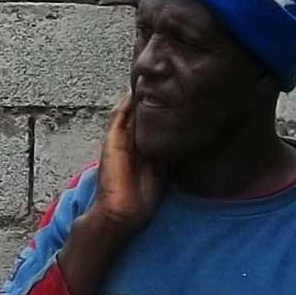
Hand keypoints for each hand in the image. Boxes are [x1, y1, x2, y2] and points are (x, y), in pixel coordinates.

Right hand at [93, 95, 163, 236]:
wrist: (122, 213)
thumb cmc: (141, 200)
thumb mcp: (161, 174)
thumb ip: (167, 158)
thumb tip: (184, 143)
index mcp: (141, 151)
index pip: (151, 125)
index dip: (161, 112)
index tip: (174, 98)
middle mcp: (129, 144)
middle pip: (139, 116)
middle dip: (149, 100)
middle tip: (161, 82)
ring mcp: (119, 141)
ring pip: (128, 112)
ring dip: (136, 98)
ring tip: (145, 81)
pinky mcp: (111, 141)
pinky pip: (119, 116)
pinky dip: (125, 103)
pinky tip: (133, 90)